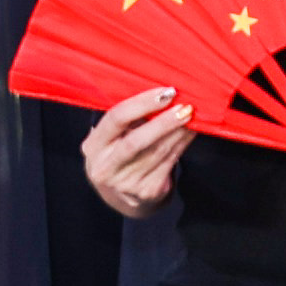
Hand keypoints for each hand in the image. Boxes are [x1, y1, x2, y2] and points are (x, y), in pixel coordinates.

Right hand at [82, 87, 191, 216]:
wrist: (120, 192)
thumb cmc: (119, 150)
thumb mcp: (113, 135)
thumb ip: (130, 117)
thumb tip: (164, 93)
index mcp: (94, 146)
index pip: (116, 119)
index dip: (142, 104)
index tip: (166, 93)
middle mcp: (105, 167)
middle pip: (136, 141)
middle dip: (163, 122)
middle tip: (184, 107)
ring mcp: (125, 183)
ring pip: (157, 152)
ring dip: (179, 132)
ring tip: (192, 116)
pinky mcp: (146, 191)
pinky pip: (169, 163)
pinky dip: (182, 145)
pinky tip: (190, 132)